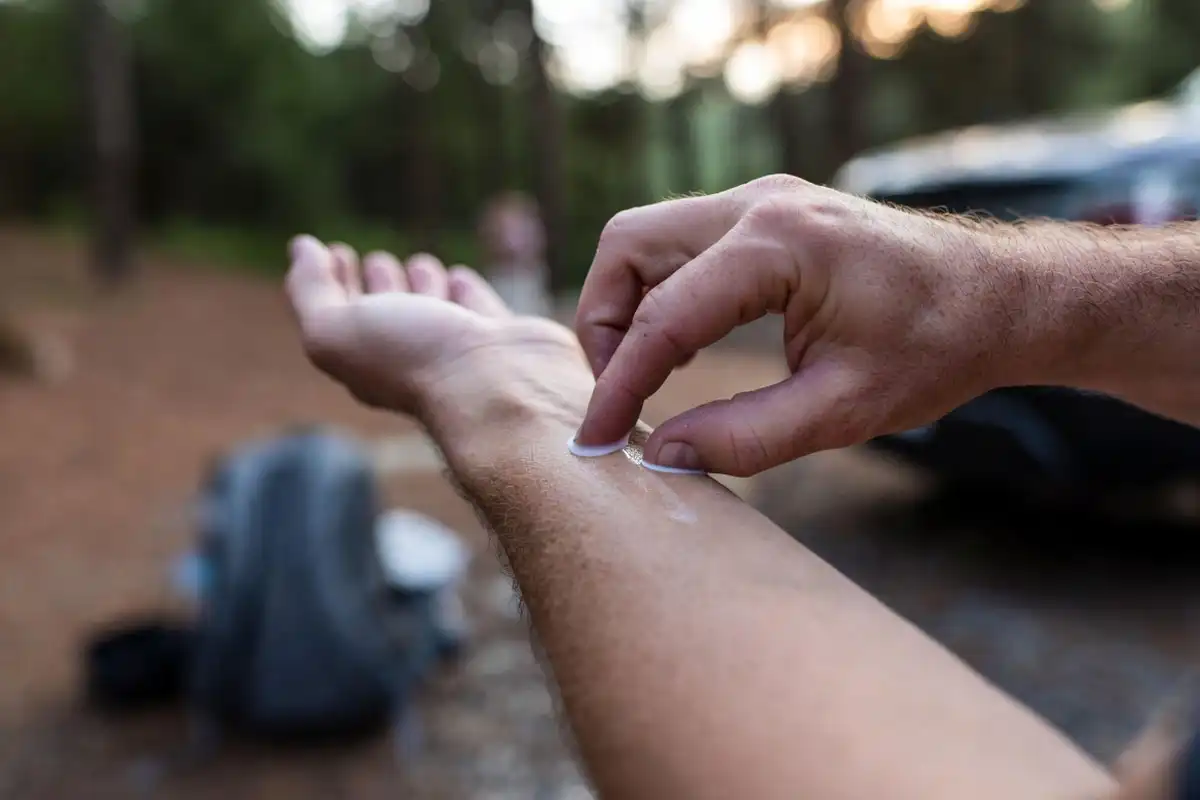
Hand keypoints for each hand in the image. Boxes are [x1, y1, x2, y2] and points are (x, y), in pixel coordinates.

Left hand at [285, 235, 589, 424]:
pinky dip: (466, 292)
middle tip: (376, 261)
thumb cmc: (415, 360)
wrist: (500, 386)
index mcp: (365, 359)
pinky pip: (478, 309)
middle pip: (389, 312)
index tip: (335, 251)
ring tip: (420, 266)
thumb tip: (302, 248)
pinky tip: (460, 280)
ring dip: (423, 285)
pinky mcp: (500, 339)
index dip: (332, 282)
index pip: (341, 315)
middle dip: (378, 283)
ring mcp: (457, 348)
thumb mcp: (337, 329)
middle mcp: (410, 355)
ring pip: (435, 308)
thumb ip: (310, 291)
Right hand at [574, 174, 1035, 476]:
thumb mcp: (844, 410)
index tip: (594, 441)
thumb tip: (664, 455)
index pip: (665, 316)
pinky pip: (681, 242)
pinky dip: (660, 289)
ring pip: (646, 237)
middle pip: (629, 246)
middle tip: (618, 396)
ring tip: (644, 375)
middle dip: (603, 323)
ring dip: (627, 303)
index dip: (619, 385)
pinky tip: (682, 345)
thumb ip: (747, 438)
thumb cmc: (939, 348)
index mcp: (780, 245)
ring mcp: (762, 199)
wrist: (1002, 296)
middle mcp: (760, 204)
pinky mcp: (767, 211)